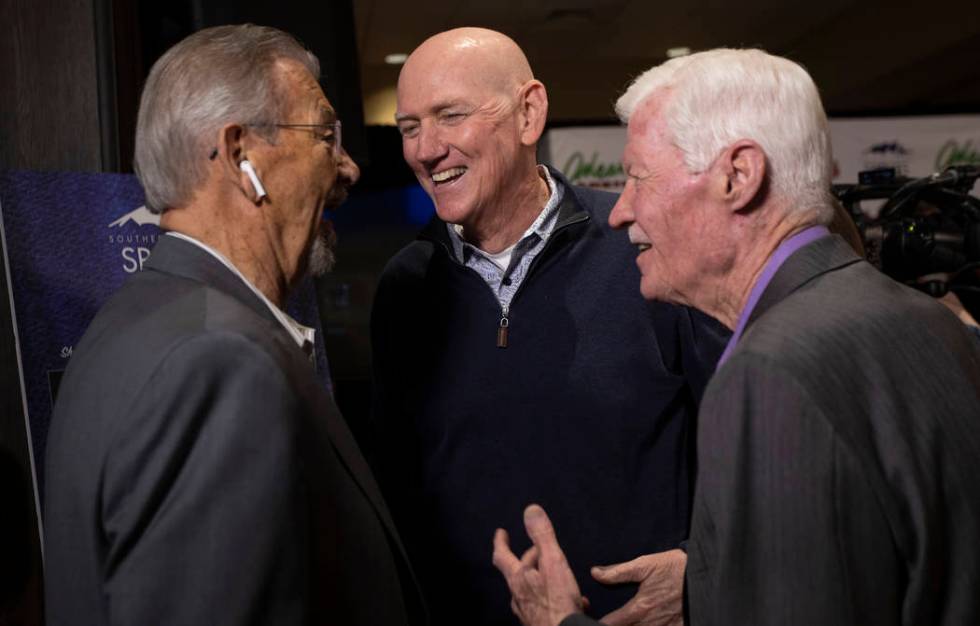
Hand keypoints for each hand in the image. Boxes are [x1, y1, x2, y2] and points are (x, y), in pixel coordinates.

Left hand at [493, 504, 585, 625]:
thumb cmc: (558, 603)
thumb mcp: (553, 563)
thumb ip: (543, 537)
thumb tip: (530, 510)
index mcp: (518, 579)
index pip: (502, 556)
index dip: (501, 542)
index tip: (501, 533)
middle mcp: (518, 597)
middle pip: (519, 573)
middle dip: (530, 559)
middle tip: (542, 551)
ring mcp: (527, 613)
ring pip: (531, 590)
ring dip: (543, 579)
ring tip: (559, 576)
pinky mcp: (539, 623)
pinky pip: (544, 606)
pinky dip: (554, 598)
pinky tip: (573, 601)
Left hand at [591, 549, 685, 625]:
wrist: (704, 573)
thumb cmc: (674, 567)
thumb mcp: (644, 564)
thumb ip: (618, 572)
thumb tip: (595, 573)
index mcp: (640, 608)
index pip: (611, 624)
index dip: (600, 622)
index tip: (594, 616)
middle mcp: (652, 623)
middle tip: (612, 618)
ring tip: (629, 621)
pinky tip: (647, 623)